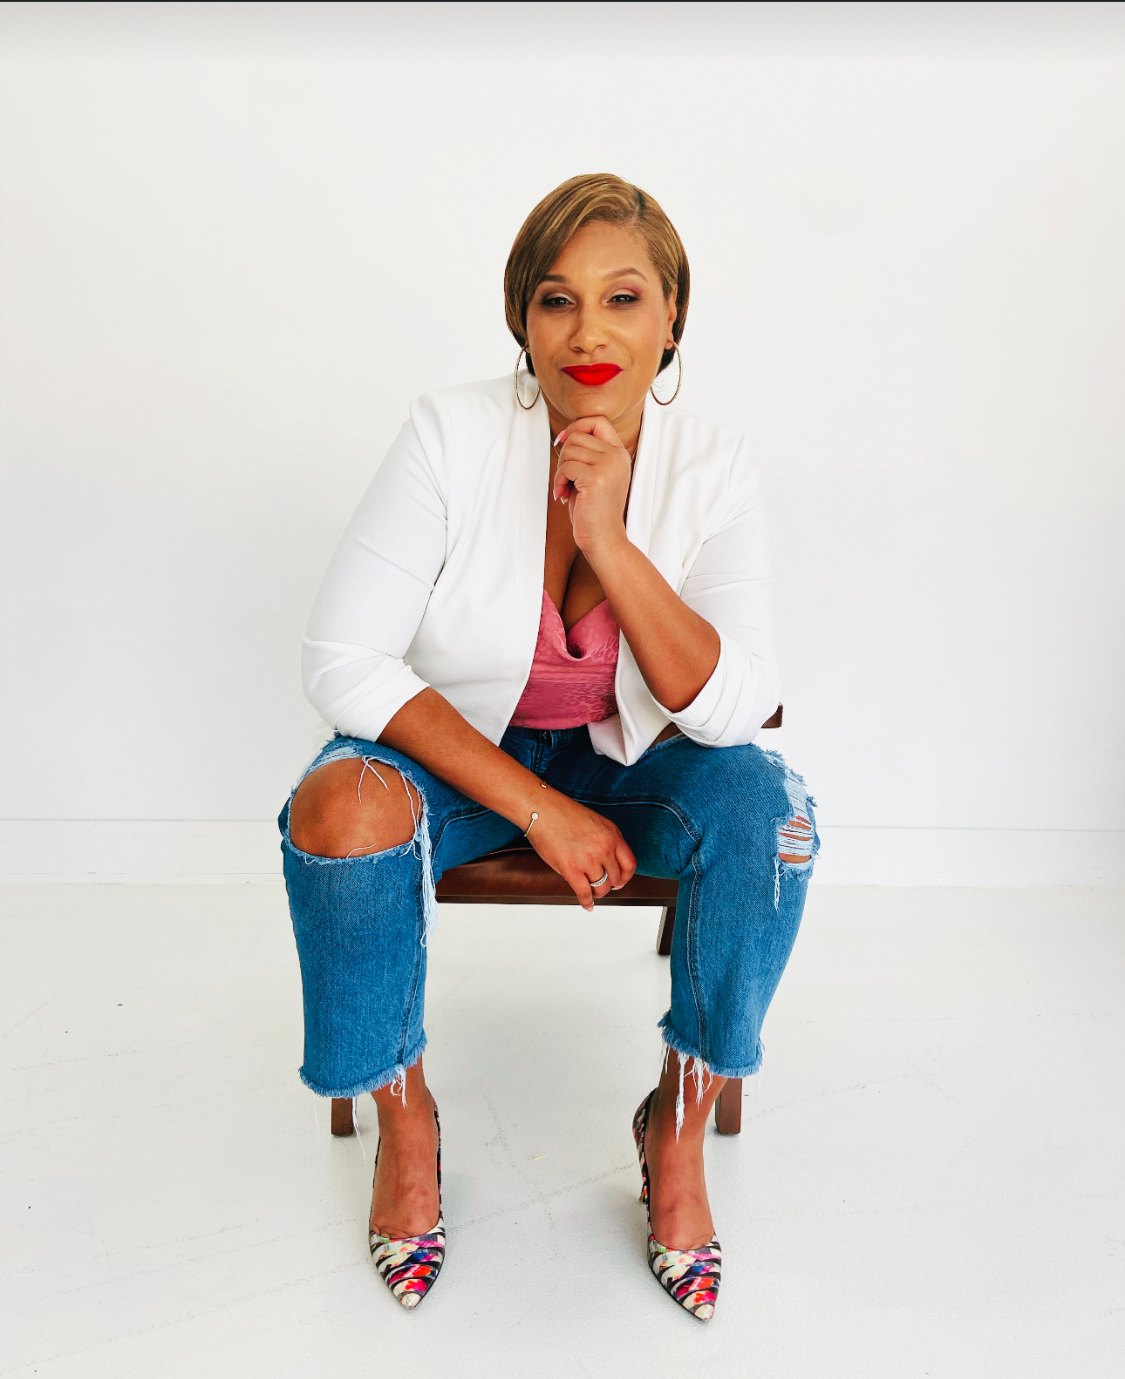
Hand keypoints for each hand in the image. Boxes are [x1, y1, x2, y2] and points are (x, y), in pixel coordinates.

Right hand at [527, 789, 636, 911]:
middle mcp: (604, 848)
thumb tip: (608, 864)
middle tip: (601, 886)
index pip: (630, 864)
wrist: (542, 809)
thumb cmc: (563, 813)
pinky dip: (587, 902)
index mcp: (612, 835)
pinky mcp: (571, 869)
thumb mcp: (596, 823)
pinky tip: (587, 905)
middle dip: (609, 885)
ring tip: (591, 891)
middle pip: (615, 878)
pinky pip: (584, 893)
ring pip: (601, 888)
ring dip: (596, 892)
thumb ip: (605, 841)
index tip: (620, 881)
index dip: (625, 877)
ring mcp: (588, 859)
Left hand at [552, 415, 631, 557]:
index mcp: (619, 454)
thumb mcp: (594, 475)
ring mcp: (608, 466)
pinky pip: (567, 466)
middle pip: (577, 436)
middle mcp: (617, 457)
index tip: (563, 441)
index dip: (577, 427)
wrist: (604, 538)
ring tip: (565, 488)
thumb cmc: (594, 510)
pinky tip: (562, 493)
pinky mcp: (596, 478)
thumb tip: (565, 435)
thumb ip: (587, 454)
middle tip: (565, 477)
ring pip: (570, 450)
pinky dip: (559, 480)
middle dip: (564, 455)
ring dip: (560, 470)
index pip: (598, 421)